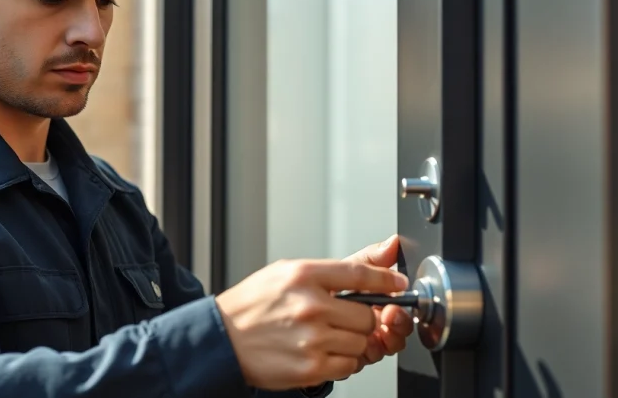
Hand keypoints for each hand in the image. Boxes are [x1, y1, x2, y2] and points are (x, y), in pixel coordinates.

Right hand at [214, 253, 409, 389]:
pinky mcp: (310, 367)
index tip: (396, 284)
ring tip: (325, 335)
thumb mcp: (288, 272)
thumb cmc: (254, 304)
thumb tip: (387, 249)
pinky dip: (341, 361)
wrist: (221, 338)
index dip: (386, 280)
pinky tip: (320, 351)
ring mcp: (311, 339)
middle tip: (341, 318)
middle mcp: (309, 305)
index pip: (360, 273)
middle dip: (360, 319)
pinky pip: (348, 366)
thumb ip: (339, 267)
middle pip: (367, 315)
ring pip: (361, 343)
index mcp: (303, 275)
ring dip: (350, 342)